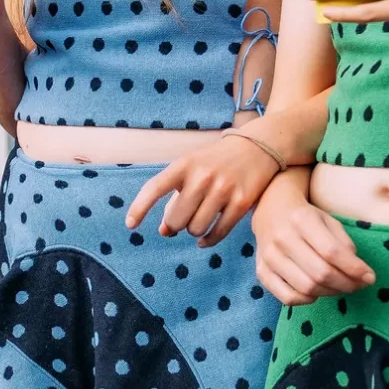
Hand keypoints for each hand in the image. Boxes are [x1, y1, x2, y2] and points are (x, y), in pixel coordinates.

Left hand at [125, 130, 281, 244]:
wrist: (258, 147)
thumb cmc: (216, 162)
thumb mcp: (192, 170)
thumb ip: (175, 198)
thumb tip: (164, 231)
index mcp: (184, 165)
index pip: (155, 188)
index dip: (140, 208)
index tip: (130, 225)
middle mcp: (202, 176)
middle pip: (176, 219)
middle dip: (176, 224)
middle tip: (183, 219)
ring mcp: (223, 189)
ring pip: (195, 229)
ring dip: (194, 231)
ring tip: (198, 221)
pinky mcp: (241, 201)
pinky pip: (218, 233)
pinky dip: (208, 240)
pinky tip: (205, 239)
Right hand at [252, 188, 374, 305]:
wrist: (271, 211)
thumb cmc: (306, 217)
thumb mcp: (329, 221)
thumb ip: (344, 244)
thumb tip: (360, 273)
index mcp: (302, 220)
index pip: (332, 252)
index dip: (354, 269)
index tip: (370, 277)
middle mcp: (282, 238)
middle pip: (320, 273)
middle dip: (346, 284)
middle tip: (358, 285)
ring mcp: (269, 257)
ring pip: (306, 288)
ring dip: (330, 293)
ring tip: (341, 288)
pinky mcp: (262, 272)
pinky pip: (288, 297)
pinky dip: (307, 300)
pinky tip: (317, 292)